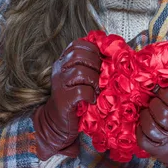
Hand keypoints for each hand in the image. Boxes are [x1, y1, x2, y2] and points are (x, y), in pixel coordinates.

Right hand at [32, 39, 101, 160]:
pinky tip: (92, 100)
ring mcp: (60, 83)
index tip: (100, 59)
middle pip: (79, 55)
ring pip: (80, 72)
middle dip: (95, 63)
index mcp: (64, 61)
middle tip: (101, 76)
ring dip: (94, 80)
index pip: (78, 44)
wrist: (57, 123)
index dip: (93, 49)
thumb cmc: (74, 99)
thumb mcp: (80, 78)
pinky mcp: (63, 99)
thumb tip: (110, 55)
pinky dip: (90, 95)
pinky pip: (81, 91)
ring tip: (97, 89)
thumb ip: (89, 65)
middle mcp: (59, 69)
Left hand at [136, 87, 167, 167]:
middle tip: (153, 102)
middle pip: (163, 114)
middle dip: (154, 104)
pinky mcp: (157, 152)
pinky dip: (139, 129)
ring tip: (146, 113)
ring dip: (144, 116)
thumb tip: (157, 85)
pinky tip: (142, 125)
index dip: (166, 93)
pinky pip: (143, 139)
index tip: (161, 92)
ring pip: (150, 127)